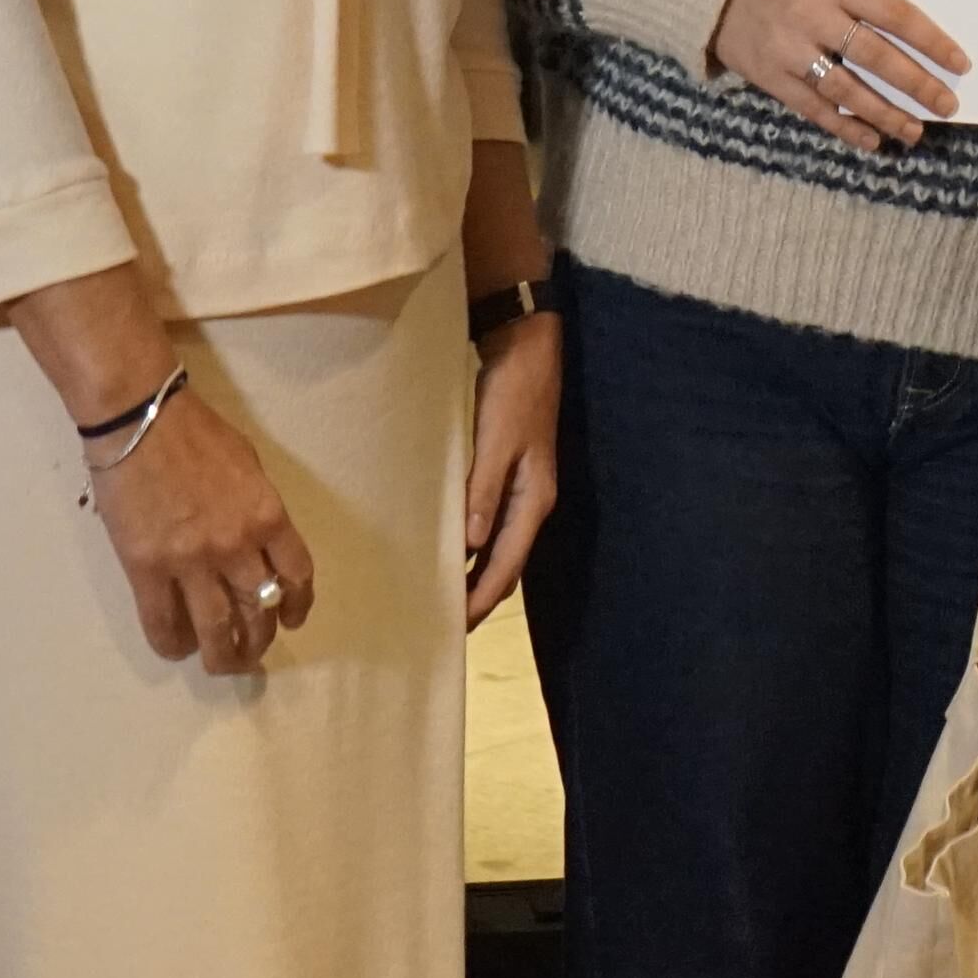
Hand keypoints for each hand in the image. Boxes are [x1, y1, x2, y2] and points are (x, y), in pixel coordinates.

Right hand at [90, 382, 318, 673]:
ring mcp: (190, 561)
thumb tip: (260, 546)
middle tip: (254, 651)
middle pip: (259, 609)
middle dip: (261, 638)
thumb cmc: (198, 435)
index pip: (296, 575)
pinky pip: (163, 622)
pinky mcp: (147, 569)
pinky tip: (178, 648)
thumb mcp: (250, 467)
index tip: (293, 619)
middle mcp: (235, 546)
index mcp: (267, 516)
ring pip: (215, 628)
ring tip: (223, 663)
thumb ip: (259, 510)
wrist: (142, 423)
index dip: (298, 604)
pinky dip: (173, 643)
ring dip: (223, 655)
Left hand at [463, 312, 561, 623]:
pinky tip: (452, 549)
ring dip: (476, 575)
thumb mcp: (496, 440)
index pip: (507, 567)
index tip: (454, 629)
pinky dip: (475, 548)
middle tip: (443, 623)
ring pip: (500, 549)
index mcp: (534, 500)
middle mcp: (532, 502)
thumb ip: (484, 491)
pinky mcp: (511, 475)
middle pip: (507, 566)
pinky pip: (492, 526)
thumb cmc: (512, 393)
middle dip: (480, 598)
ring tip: (444, 596)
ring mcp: (523, 490)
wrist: (527, 348)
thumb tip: (472, 547)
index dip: (481, 601)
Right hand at [710, 0, 965, 147]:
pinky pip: (814, 108)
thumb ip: (863, 2)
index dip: (931, 41)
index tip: (959, 63)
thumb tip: (916, 40)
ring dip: (884, 113)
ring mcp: (790, 51)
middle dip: (916, 84)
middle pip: (875, 56)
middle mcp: (814, 18)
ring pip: (846, 89)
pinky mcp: (771, 78)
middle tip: (947, 105)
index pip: (895, 15)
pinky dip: (844, 126)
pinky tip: (872, 140)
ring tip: (914, 131)